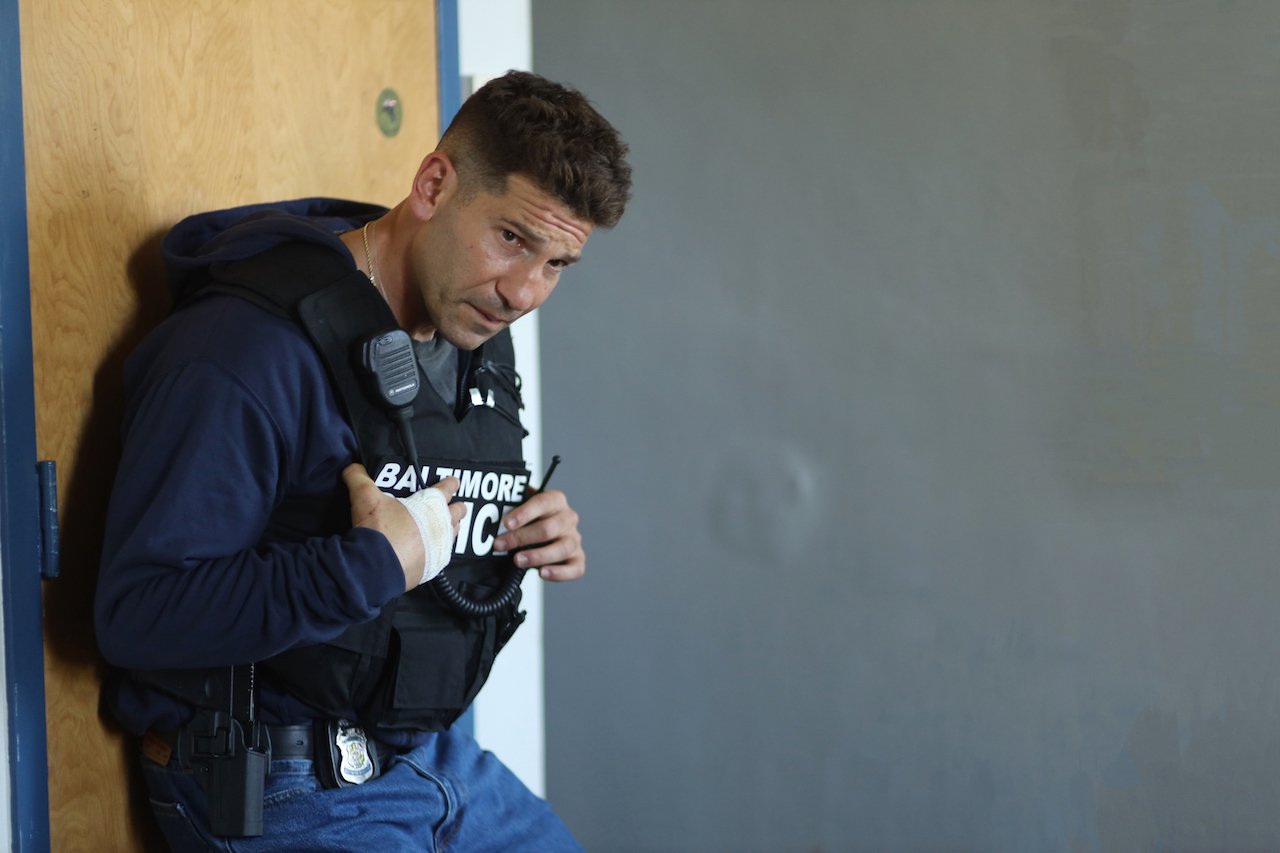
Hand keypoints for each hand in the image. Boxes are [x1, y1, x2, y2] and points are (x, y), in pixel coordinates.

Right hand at [344, 464, 464, 587]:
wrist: (376, 566)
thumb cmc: (377, 529)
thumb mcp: (365, 497)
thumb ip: (359, 478)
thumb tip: (352, 467)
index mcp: (431, 505)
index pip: (447, 488)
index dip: (451, 483)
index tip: (454, 481)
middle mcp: (441, 525)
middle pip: (458, 512)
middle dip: (457, 507)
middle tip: (452, 506)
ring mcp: (440, 547)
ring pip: (454, 533)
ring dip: (450, 528)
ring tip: (444, 526)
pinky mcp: (434, 566)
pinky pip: (443, 555)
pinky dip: (439, 550)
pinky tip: (432, 550)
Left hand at [495, 489, 584, 581]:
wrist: (541, 533)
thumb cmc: (530, 519)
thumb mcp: (521, 508)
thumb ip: (513, 505)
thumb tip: (496, 509)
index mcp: (556, 500)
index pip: (543, 502)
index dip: (524, 513)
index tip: (506, 523)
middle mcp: (569, 518)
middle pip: (549, 528)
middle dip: (522, 538)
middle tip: (500, 545)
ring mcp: (574, 539)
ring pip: (562, 548)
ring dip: (537, 556)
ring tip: (517, 560)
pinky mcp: (578, 559)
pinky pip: (575, 568)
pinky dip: (559, 573)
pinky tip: (542, 573)